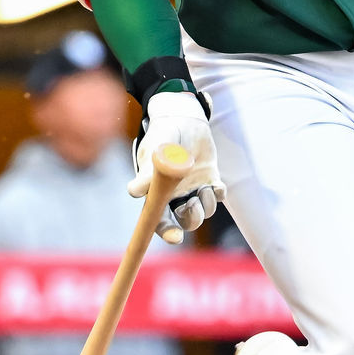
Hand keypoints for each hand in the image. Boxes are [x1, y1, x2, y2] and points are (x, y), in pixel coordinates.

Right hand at [129, 91, 224, 243]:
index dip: (167, 232)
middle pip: (185, 220)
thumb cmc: (163, 134)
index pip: (160, 220)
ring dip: (207, 205)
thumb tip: (134, 191)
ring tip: (205, 189)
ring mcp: (194, 187)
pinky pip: (218, 195)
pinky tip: (216, 184)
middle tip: (193, 204)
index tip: (176, 237)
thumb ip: (147, 172)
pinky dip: (219, 193)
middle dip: (192, 219)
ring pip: (204, 210)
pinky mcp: (210, 178)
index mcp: (158, 193)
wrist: (183, 117)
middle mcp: (176, 195)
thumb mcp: (155, 152)